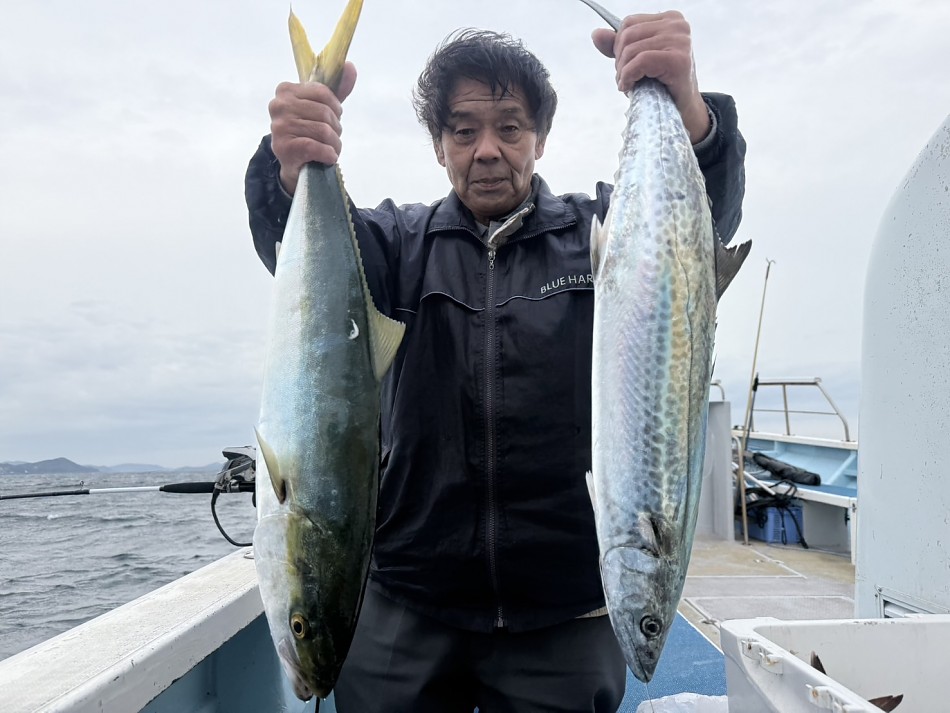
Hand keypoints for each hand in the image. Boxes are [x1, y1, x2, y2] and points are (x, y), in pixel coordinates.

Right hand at [268, 61, 357, 193]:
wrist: (295, 163)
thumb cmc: (309, 131)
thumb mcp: (322, 108)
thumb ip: (337, 89)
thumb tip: (350, 66)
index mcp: (286, 90)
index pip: (322, 92)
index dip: (335, 108)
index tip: (333, 119)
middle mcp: (278, 105)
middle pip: (325, 113)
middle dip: (336, 129)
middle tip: (332, 138)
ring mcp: (279, 126)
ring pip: (323, 131)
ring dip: (334, 144)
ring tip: (330, 149)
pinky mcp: (283, 147)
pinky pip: (316, 147)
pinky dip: (328, 154)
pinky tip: (327, 157)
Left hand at [591, 12, 709, 143]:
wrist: (683, 109)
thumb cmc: (662, 84)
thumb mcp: (638, 60)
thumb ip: (619, 46)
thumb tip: (597, 34)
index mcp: (670, 18)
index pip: (629, 23)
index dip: (618, 46)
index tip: (624, 66)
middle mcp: (678, 25)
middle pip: (628, 35)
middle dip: (619, 60)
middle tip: (624, 79)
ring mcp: (681, 41)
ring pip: (632, 50)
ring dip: (623, 72)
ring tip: (628, 85)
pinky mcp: (679, 60)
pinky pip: (641, 61)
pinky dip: (628, 76)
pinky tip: (629, 87)